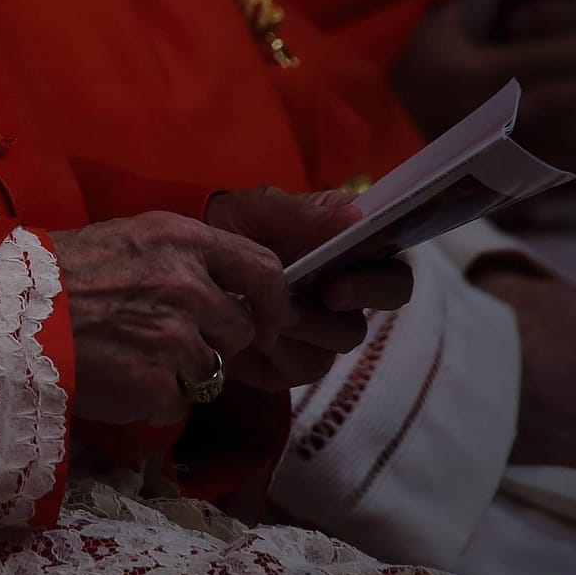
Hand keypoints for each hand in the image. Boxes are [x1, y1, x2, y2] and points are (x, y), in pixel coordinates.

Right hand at [47, 211, 291, 426]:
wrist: (11, 315)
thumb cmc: (62, 273)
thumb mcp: (130, 240)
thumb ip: (185, 258)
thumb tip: (228, 288)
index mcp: (183, 240)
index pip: (265, 270)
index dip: (274, 301)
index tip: (267, 318)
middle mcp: (188, 285)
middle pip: (242, 327)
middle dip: (218, 340)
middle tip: (175, 340)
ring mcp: (176, 337)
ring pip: (212, 368)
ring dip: (183, 371)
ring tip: (133, 355)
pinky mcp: (158, 384)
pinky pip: (179, 401)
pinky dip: (154, 397)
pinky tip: (118, 377)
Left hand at [208, 189, 413, 390]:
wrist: (184, 271)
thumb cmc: (229, 230)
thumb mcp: (256, 211)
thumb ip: (301, 213)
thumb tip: (357, 215)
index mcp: (345, 248)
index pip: (392, 259)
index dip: (383, 267)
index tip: (348, 268)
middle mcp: (345, 289)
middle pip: (387, 299)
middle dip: (360, 296)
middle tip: (328, 292)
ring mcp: (324, 329)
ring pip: (345, 335)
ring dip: (310, 321)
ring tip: (272, 308)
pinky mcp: (298, 362)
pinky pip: (309, 363)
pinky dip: (284, 348)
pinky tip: (257, 332)